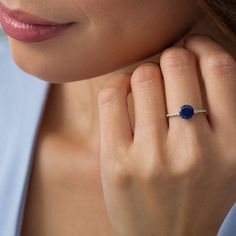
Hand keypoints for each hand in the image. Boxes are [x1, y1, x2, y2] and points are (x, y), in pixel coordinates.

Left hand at [97, 35, 235, 235]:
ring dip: (143, 72)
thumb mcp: (226, 159)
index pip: (220, 69)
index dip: (202, 46)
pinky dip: (117, 84)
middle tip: (165, 69)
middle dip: (170, 57)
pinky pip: (112, 96)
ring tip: (144, 86)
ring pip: (143, 76)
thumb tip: (195, 61)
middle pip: (177, 65)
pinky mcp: (117, 163)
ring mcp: (152, 157)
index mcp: (231, 146)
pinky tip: (122, 91)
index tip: (190, 46)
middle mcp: (194, 150)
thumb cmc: (195, 195)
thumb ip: (219, 112)